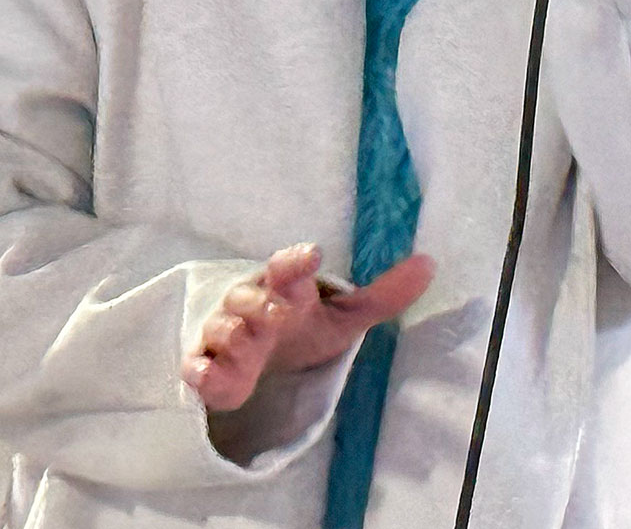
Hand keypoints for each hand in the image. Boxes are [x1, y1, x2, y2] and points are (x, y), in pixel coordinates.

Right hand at [180, 243, 434, 412]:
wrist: (266, 359)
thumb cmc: (304, 325)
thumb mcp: (345, 315)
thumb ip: (384, 295)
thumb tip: (431, 264)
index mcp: (287, 288)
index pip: (288, 267)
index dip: (297, 260)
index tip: (311, 255)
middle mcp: (252, 305)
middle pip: (249, 297)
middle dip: (261, 305)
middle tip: (278, 315)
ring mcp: (226, 335)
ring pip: (223, 329)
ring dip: (235, 336)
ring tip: (250, 345)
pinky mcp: (208, 368)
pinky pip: (198, 367)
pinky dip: (203, 370)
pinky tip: (209, 375)